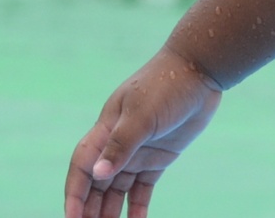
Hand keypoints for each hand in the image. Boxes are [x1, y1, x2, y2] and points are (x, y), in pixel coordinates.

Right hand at [64, 49, 222, 217]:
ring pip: (115, 190)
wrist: (199, 71)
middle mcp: (117, 144)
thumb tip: (97, 174)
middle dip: (88, 208)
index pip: (82, 167)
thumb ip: (121, 144)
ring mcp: (138, 152)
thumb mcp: (143, 114)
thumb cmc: (167, 84)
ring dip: (108, 212)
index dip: (74, 193)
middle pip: (95, 184)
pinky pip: (142, 190)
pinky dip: (136, 208)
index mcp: (106, 130)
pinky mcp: (158, 158)